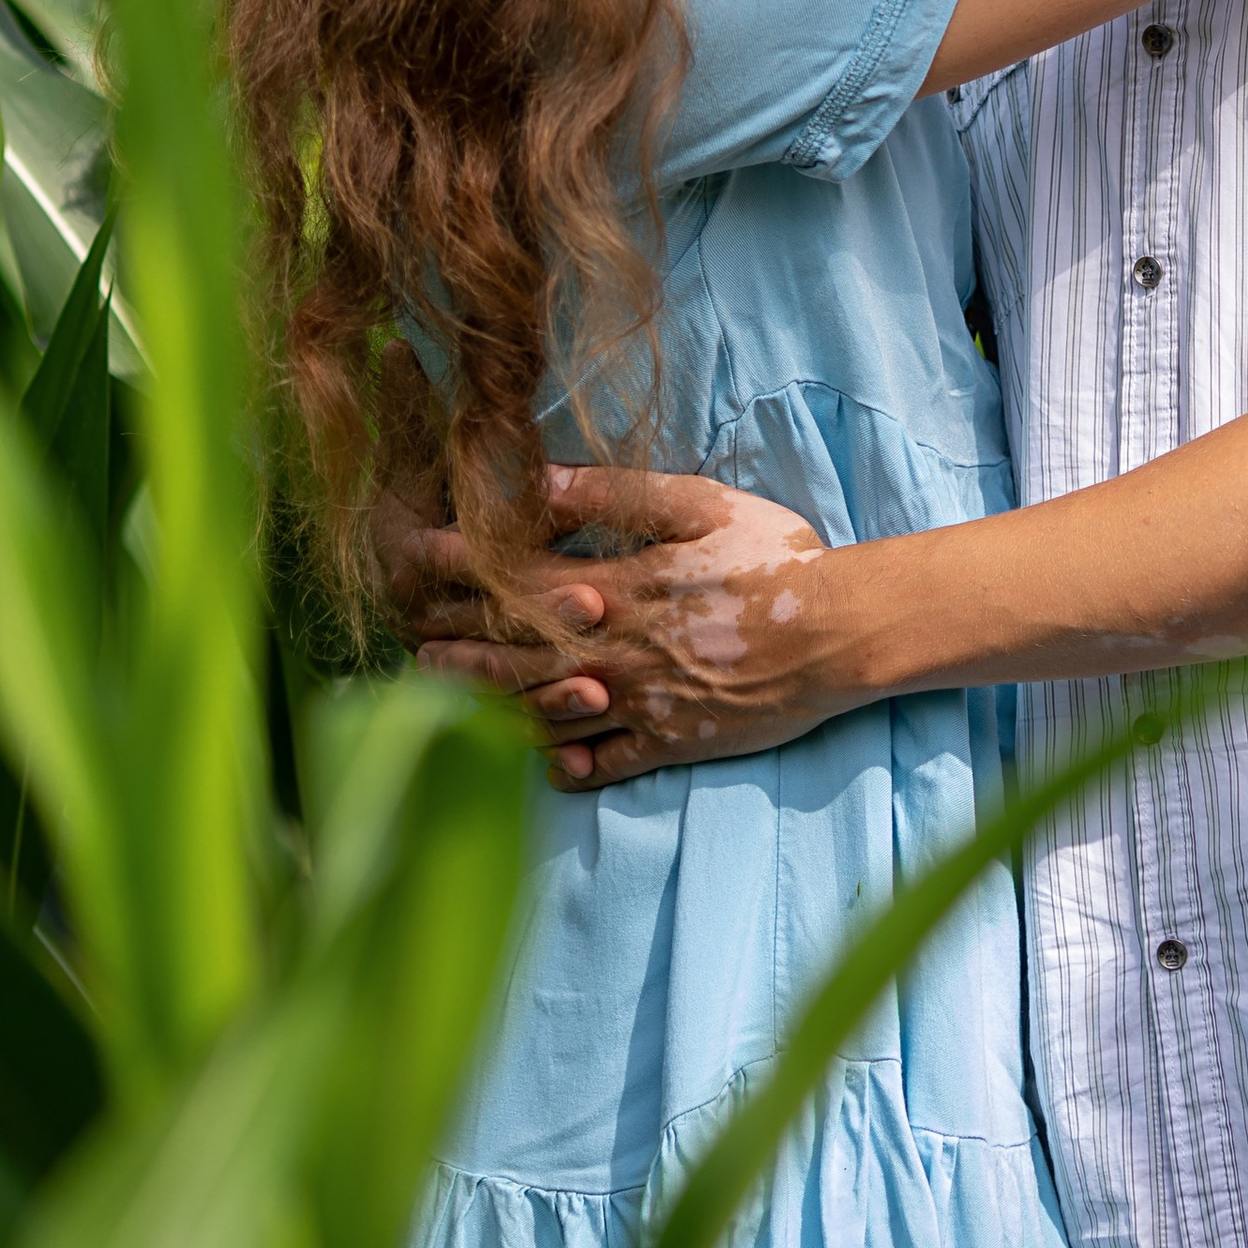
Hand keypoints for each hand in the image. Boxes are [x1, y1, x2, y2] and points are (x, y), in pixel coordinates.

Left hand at [399, 465, 849, 789]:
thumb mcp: (699, 505)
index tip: (414, 556)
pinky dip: (560, 765)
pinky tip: (535, 760)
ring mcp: (638, 704)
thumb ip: (615, 494)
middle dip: (455, 645)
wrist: (837, 636)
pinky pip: (599, 765)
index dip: (459, 566)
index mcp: (616, 588)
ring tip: (445, 697)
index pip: (514, 578)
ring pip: (541, 711)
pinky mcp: (667, 743)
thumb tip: (539, 481)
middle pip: (512, 653)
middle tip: (410, 641)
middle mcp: (613, 651)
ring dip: (487, 703)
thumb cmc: (775, 558)